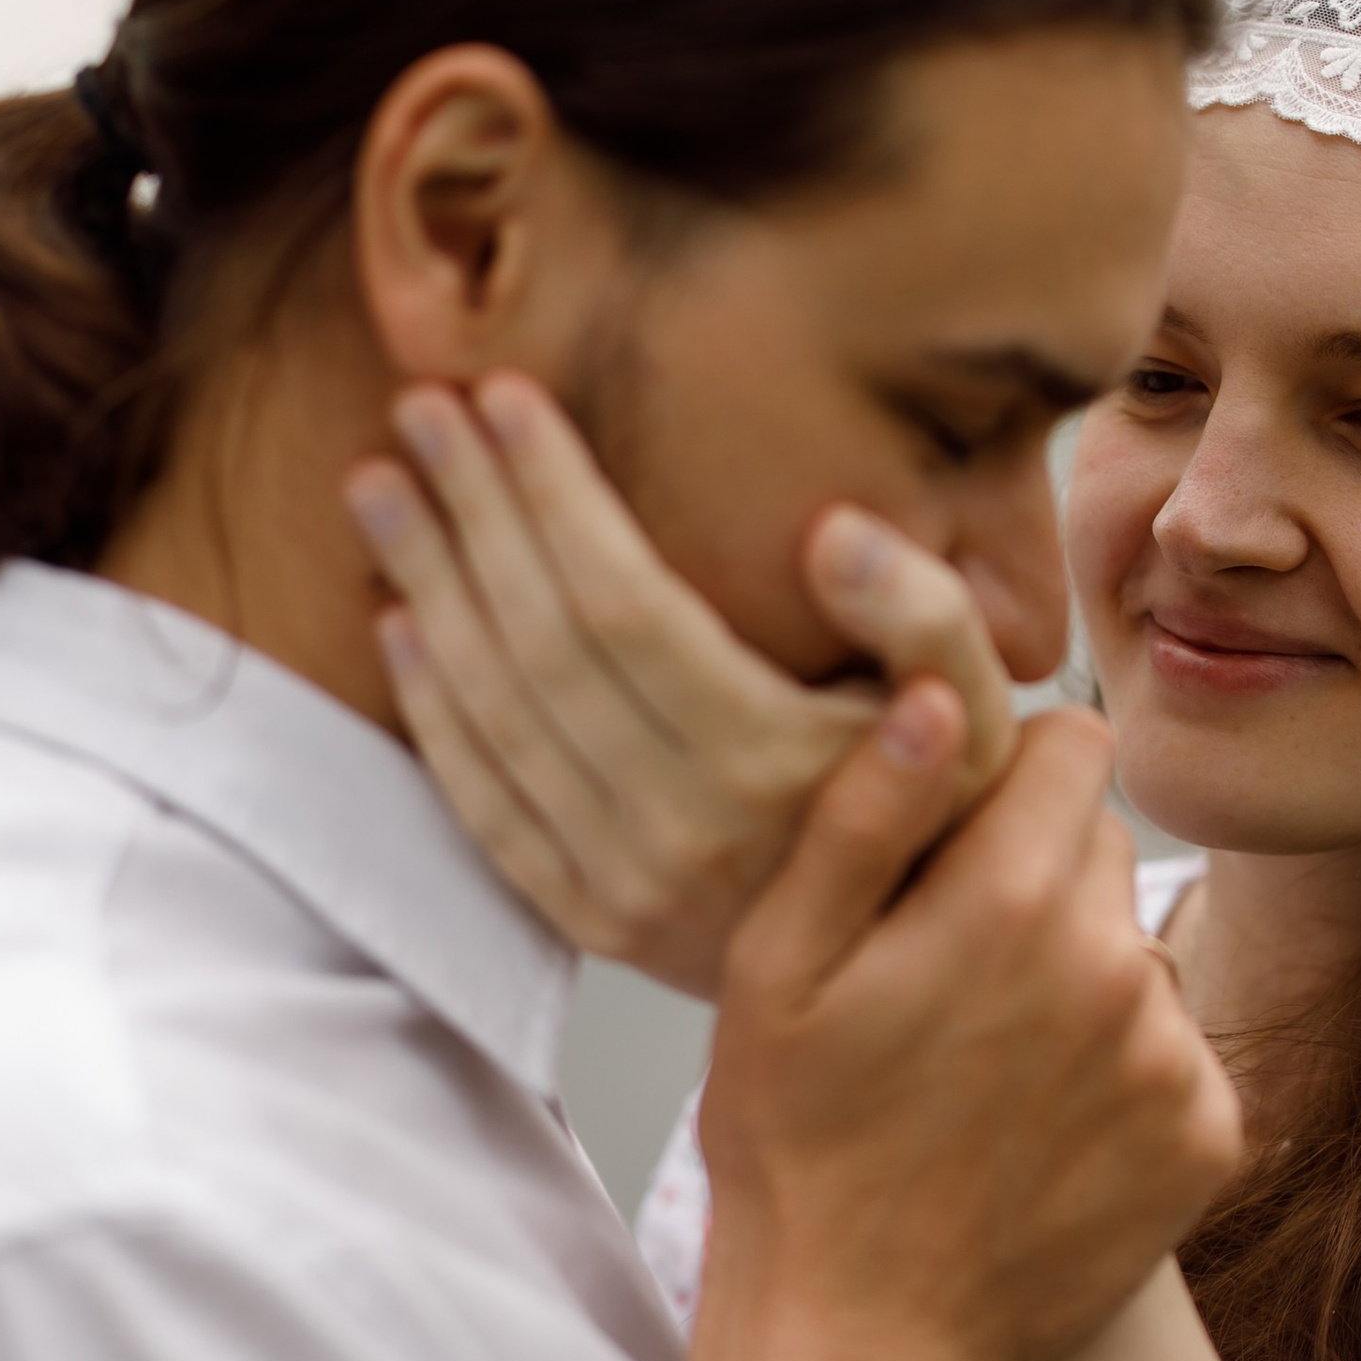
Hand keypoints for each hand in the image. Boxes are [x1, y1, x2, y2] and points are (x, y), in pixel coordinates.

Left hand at [346, 374, 1015, 997]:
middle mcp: (683, 833)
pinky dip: (432, 709)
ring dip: (427, 588)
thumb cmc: (940, 806)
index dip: (553, 492)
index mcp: (769, 764)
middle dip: (471, 512)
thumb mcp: (976, 702)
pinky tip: (401, 621)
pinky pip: (484, 805)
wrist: (915, 965)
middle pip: (539, 644)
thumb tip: (831, 531)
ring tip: (384, 486)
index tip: (506, 395)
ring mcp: (627, 888)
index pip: (624, 602)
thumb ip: (924, 609)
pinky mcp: (591, 921)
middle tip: (420, 405)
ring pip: (495, 714)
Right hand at [689, 683, 1242, 1360]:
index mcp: (1012, 901)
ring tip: (985, 1073)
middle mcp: (1120, 967)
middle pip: (1104, 846)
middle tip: (948, 975)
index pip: (1072, 740)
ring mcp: (1175, 1061)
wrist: (867, 1354)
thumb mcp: (775, 973)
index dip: (1006, 778)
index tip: (951, 843)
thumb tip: (938, 693)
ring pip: (1137, 951)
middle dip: (1037, 879)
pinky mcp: (1212, 1139)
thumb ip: (863, 817)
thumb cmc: (796, 1157)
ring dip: (1080, 983)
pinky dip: (1121, 1078)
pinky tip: (1039, 1134)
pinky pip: (1176, 1052)